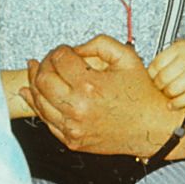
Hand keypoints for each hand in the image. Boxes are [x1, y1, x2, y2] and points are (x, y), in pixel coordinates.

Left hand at [21, 34, 177, 158]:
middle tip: (49, 59)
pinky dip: (36, 104)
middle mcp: (78, 107)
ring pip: (39, 100)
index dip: (59, 50)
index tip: (64, 50)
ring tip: (34, 70)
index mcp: (90, 85)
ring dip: (34, 82)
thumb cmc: (143, 95)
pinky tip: (30, 93)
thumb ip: (99, 44)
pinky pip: (45, 120)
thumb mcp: (127, 58)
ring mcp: (73, 126)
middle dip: (43, 64)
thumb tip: (75, 48)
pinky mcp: (72, 140)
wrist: (153, 128)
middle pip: (43, 78)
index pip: (59, 59)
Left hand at [147, 39, 184, 107]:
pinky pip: (184, 99)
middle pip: (162, 79)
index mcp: (180, 47)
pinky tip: (173, 105)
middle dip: (159, 87)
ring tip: (169, 94)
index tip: (153, 79)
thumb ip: (168, 57)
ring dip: (167, 95)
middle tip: (161, 88)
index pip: (156, 64)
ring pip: (171, 90)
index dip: (151, 75)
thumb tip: (148, 73)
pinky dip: (176, 104)